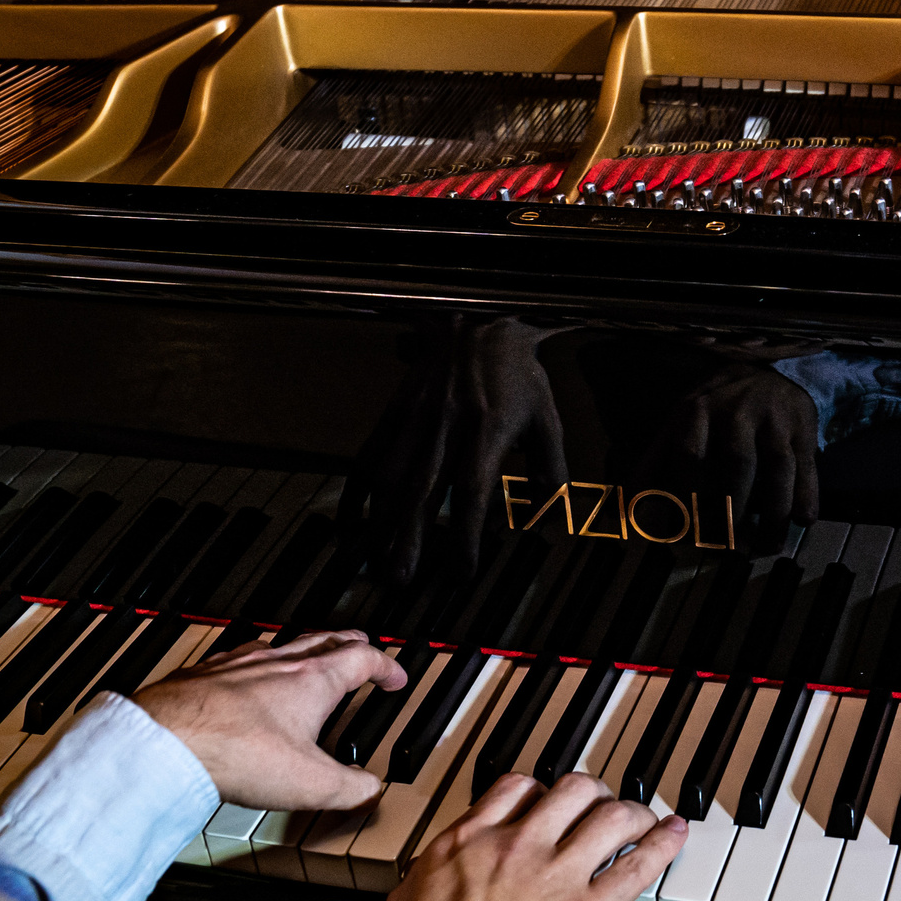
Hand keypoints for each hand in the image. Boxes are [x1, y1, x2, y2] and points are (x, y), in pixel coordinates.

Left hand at [134, 630, 404, 809]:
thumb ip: (350, 788)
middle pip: (324, 640)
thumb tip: (369, 790)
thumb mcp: (312, 784)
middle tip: (361, 648)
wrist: (168, 742)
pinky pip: (240, 659)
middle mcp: (277, 663)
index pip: (363, 659)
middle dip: (349, 643)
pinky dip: (257, 665)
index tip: (394, 677)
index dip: (386, 666)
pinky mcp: (205, 676)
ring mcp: (238, 665)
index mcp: (313, 681)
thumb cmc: (236, 753)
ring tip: (307, 659)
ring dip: (303, 650)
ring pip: (282, 645)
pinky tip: (247, 678)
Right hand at [346, 315, 566, 586]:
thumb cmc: (517, 376)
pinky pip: (370, 456)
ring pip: (390, 478)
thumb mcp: (547, 419)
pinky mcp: (395, 412)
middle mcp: (446, 427)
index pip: (472, 492)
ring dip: (378, 523)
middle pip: (422, 491)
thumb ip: (550, 472)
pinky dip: (358, 492)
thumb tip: (550, 521)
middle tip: (398, 580)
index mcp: (487, 430)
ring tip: (369, 561)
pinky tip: (351, 523)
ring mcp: (415, 419)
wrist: (478, 320)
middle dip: (408, 539)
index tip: (461, 572)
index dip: (464, 535)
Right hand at [366, 771, 687, 900]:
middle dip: (591, 793)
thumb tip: (425, 878)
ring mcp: (557, 874)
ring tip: (641, 817)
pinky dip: (662, 845)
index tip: (548, 801)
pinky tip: (675, 833)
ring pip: (610, 816)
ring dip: (631, 812)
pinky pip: (637, 866)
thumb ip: (427, 879)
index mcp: (468, 841)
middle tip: (599, 804)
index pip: (517, 788)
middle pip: (571, 790)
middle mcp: (517, 845)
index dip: (540, 791)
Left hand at [643, 359, 820, 532]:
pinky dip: (807, 495)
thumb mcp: (676, 427)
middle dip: (733, 511)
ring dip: (775, 512)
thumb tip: (620, 513)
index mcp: (697, 410)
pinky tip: (803, 521)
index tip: (686, 534)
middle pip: (738, 464)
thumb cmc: (713, 411)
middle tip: (729, 548)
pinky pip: (808, 465)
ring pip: (778, 467)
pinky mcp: (804, 427)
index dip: (687, 496)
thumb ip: (650, 468)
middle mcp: (737, 410)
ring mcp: (774, 418)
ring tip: (767, 546)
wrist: (764, 371)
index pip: (691, 455)